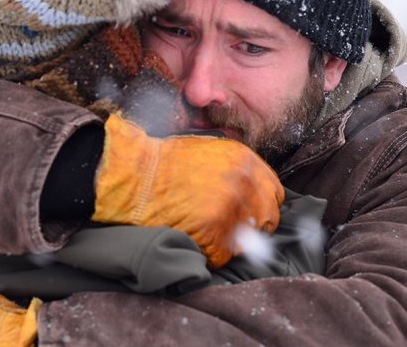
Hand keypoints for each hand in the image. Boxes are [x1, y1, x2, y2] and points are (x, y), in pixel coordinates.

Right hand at [92, 113, 284, 267]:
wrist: (133, 175)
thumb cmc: (163, 163)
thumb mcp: (208, 150)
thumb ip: (235, 169)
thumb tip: (250, 193)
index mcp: (244, 160)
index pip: (273, 193)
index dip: (260, 205)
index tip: (248, 214)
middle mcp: (243, 183)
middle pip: (267, 218)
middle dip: (251, 227)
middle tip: (228, 229)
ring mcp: (230, 209)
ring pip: (248, 241)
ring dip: (230, 243)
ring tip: (208, 235)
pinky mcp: (213, 233)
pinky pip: (223, 256)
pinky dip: (210, 255)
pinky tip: (194, 242)